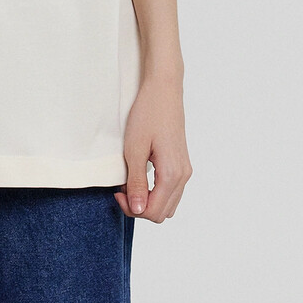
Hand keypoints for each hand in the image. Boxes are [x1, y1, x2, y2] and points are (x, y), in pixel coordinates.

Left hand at [113, 74, 192, 222]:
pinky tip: (140, 176)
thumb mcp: (135, 149)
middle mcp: (183, 176)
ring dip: (148, 201)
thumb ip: (136, 182)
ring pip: (168, 204)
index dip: (132, 209)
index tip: (117, 192)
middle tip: (121, 189)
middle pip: (162, 213)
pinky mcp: (182, 163)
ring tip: (130, 182)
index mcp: (172, 174)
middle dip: (140, 208)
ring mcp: (185, 169)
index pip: (153, 212)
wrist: (163, 89)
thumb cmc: (148, 114)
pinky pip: (171, 191)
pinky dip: (156, 192)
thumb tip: (139, 209)